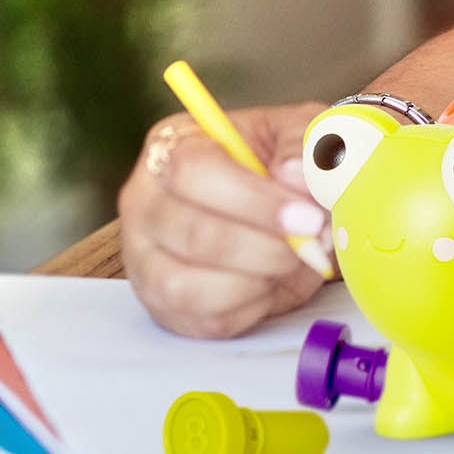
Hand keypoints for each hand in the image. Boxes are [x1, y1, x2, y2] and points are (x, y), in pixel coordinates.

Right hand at [119, 101, 331, 337]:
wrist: (276, 209)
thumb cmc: (277, 164)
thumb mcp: (299, 133)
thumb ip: (303, 145)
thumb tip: (295, 175)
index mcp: (172, 145)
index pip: (193, 171)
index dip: (253, 199)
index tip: (306, 216)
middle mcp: (144, 200)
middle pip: (194, 234)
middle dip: (264, 247)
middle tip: (309, 246)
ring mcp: (145, 257)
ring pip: (189, 288)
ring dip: (255, 281)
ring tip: (287, 263)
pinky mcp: (162, 304)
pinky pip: (205, 321)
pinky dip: (250, 309)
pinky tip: (269, 283)